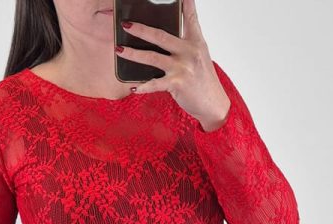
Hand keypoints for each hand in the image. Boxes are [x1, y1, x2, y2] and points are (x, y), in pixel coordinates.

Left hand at [116, 0, 230, 130]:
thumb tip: (163, 37)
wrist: (213, 104)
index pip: (190, 17)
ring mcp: (182, 68)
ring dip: (133, 54)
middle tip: (126, 24)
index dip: (185, 3)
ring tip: (119, 50)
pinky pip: (155, 84)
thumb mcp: (199, 57)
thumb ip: (185, 44)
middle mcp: (189, 52)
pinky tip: (133, 88)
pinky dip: (143, 87)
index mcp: (196, 42)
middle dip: (141, 29)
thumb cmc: (203, 81)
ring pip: (152, 58)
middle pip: (161, 36)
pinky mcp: (177, 84)